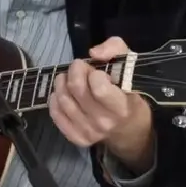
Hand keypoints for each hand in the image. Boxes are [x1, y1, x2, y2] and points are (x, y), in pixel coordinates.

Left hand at [48, 37, 152, 167]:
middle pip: (76, 89)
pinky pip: (55, 114)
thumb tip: (94, 53)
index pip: (98, 87)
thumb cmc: (129, 93)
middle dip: (75, 71)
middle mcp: (104, 122)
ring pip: (63, 99)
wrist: (130, 128)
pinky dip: (55, 99)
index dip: (94, 73)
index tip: (97, 71)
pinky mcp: (76, 137)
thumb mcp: (130, 65)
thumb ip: (115, 49)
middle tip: (79, 67)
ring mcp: (89, 132)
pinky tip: (64, 93)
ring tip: (69, 78)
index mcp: (121, 107)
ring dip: (62, 82)